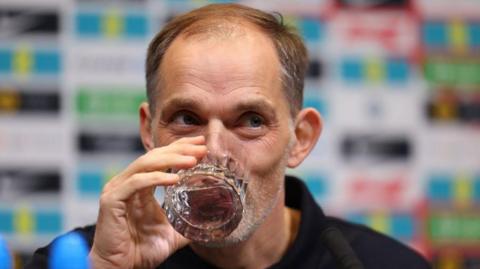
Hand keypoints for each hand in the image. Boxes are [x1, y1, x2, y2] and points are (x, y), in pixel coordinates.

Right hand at [89, 136, 206, 268]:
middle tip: (201, 147)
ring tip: (192, 160)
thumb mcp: (171, 233)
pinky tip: (175, 179)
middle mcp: (127, 183)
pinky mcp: (111, 201)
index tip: (200, 144)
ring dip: (170, 159)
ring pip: (144, 164)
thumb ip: (187, 223)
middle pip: (154, 156)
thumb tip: (209, 222)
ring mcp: (117, 190)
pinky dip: (155, 178)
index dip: (179, 148)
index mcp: (139, 186)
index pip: (160, 158)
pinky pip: (135, 183)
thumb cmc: (140, 251)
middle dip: (179, 149)